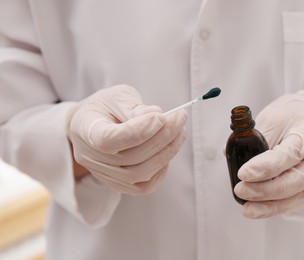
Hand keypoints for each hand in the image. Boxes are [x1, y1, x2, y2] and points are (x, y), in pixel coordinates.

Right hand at [66, 84, 186, 194]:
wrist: (92, 123)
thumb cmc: (105, 107)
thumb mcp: (117, 96)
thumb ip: (134, 107)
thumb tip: (157, 116)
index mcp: (84, 129)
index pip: (108, 139)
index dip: (138, 131)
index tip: (160, 116)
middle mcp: (91, 157)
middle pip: (130, 157)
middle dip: (162, 137)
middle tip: (180, 117)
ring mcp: (104, 175)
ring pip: (139, 174)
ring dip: (166, 152)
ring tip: (180, 131)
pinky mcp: (118, 184)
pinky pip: (143, 187)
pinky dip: (161, 170)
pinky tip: (168, 150)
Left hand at [234, 91, 303, 217]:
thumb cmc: (288, 116)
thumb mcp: (271, 118)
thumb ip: (254, 138)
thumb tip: (229, 155)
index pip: (292, 153)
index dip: (267, 166)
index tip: (244, 173)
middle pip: (297, 180)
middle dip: (266, 190)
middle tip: (241, 190)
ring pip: (298, 196)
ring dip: (270, 206)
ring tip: (247, 209)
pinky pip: (295, 200)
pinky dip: (275, 207)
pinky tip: (258, 210)